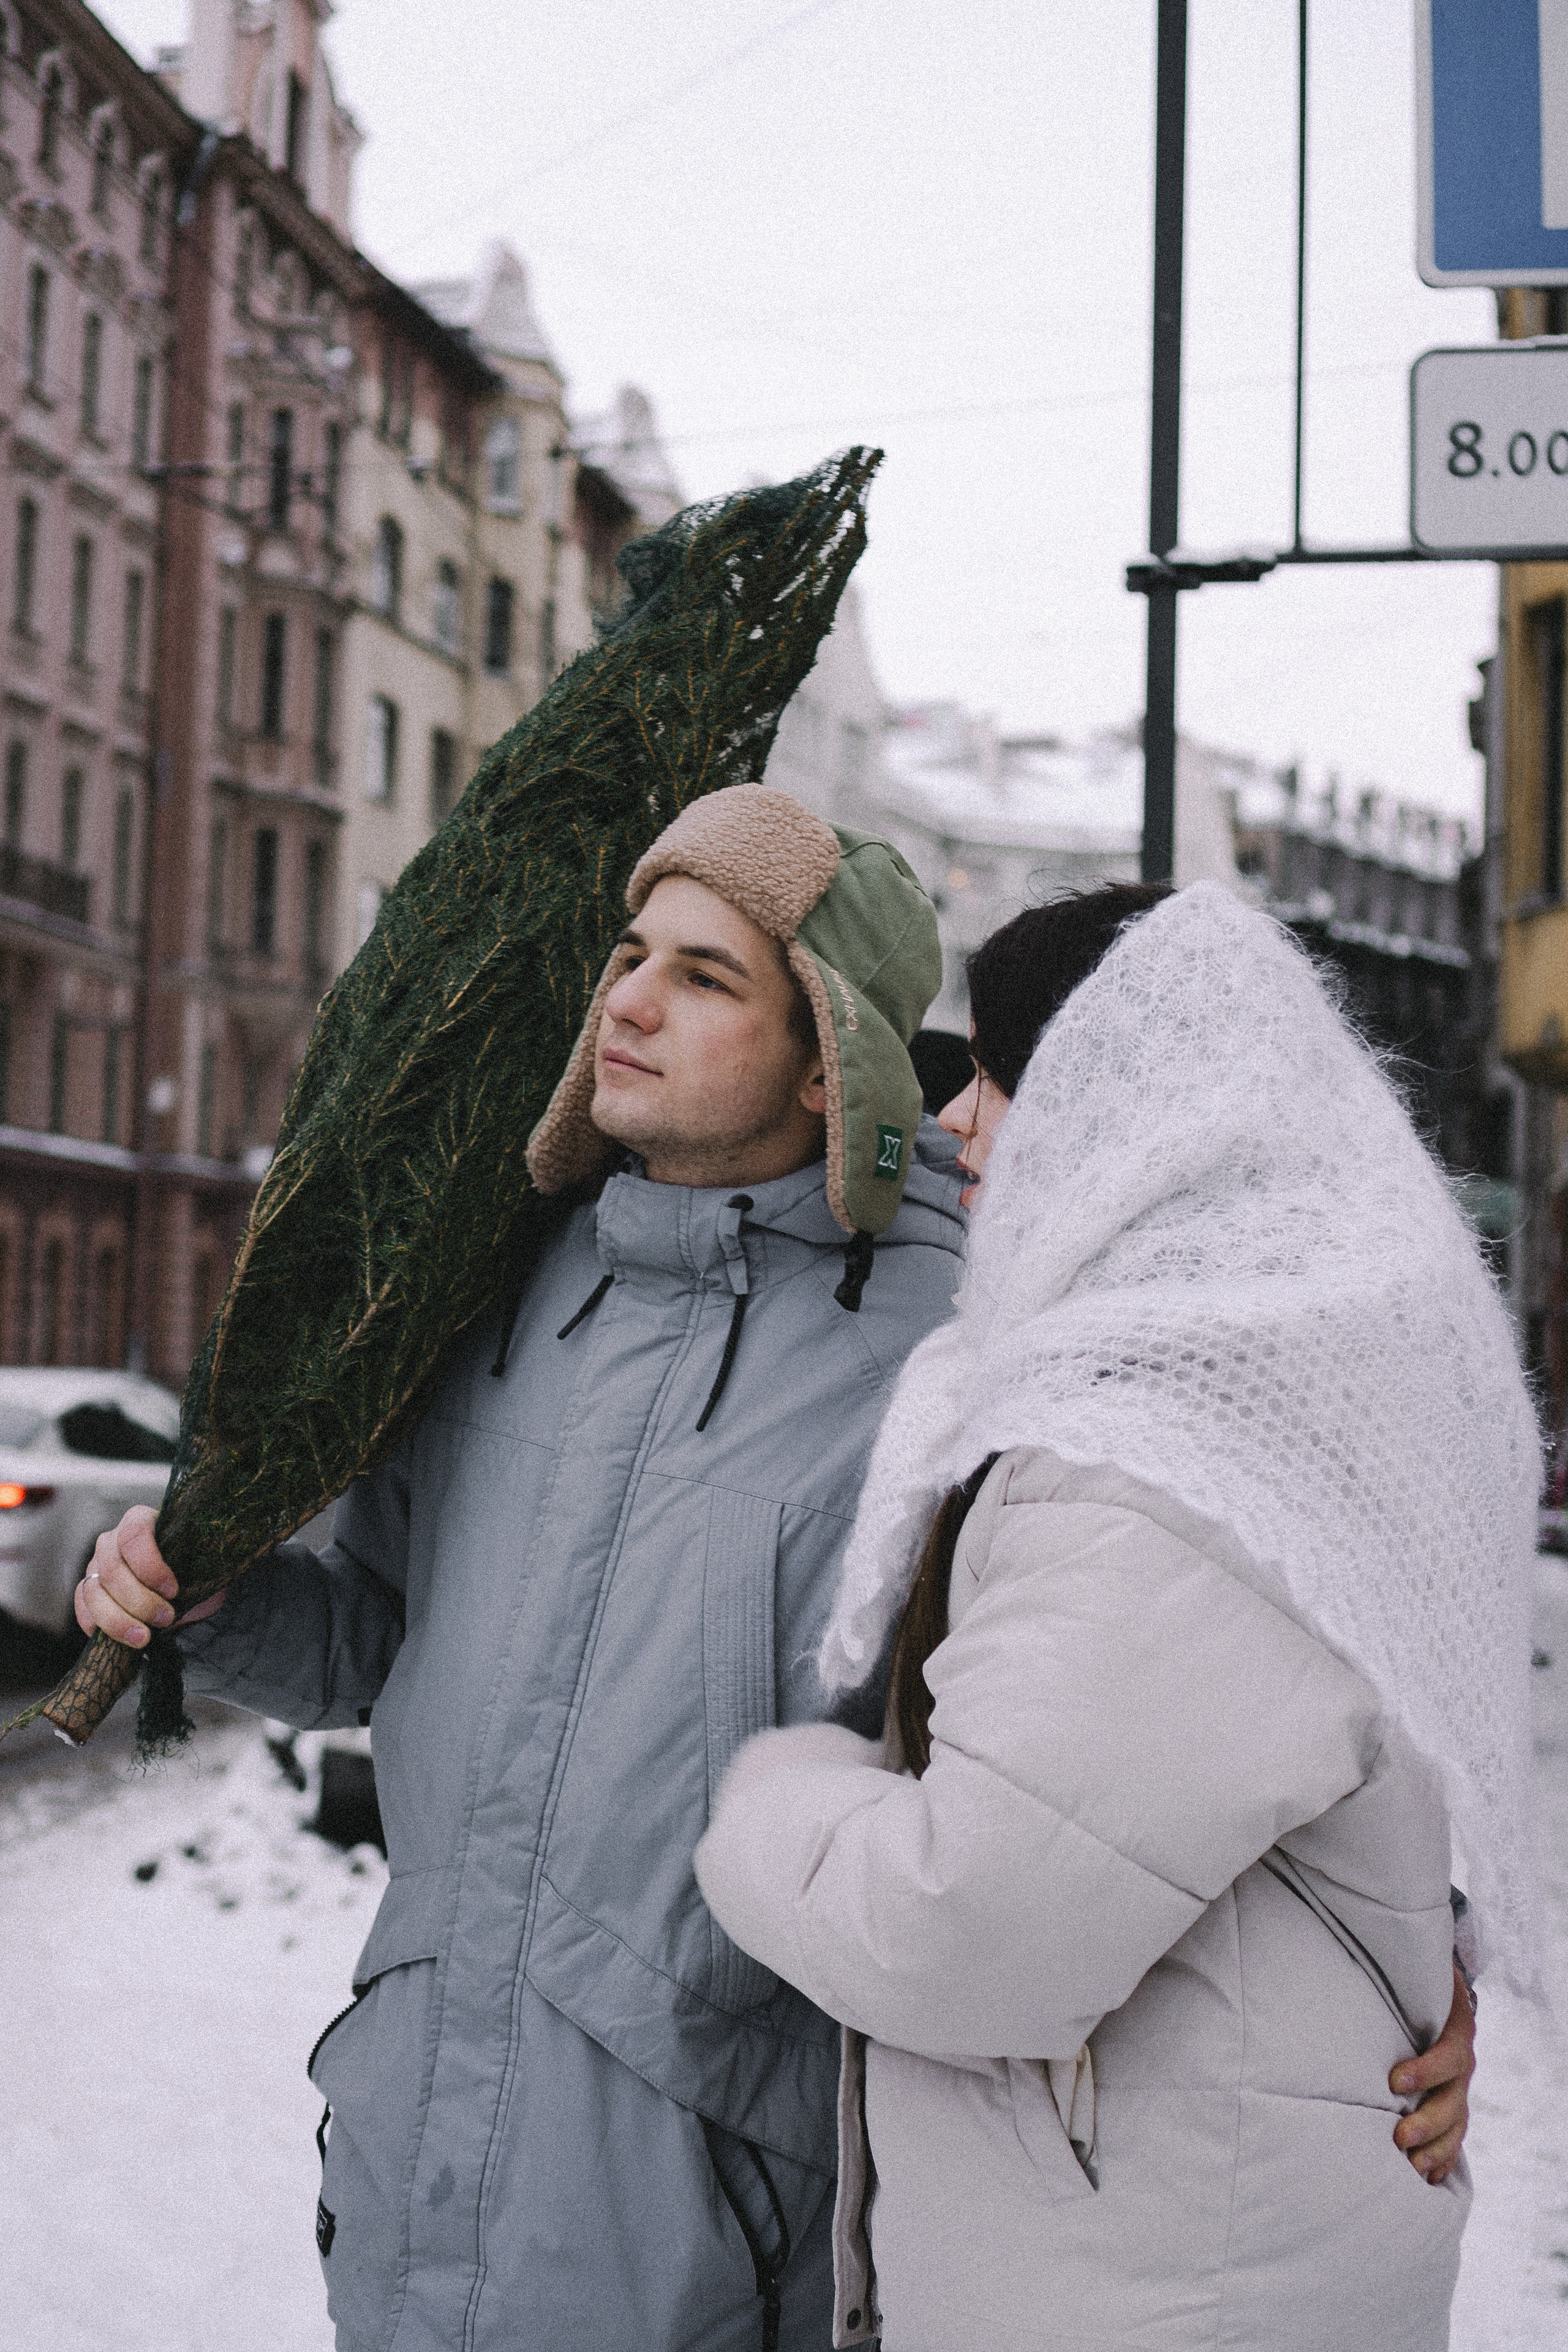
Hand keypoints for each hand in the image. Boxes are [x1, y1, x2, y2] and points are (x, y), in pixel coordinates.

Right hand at [73, 1505, 222, 1647]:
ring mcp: (95, 1564)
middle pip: (112, 1569)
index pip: (134, 1535)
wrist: (184, 1587)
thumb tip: (186, 1584)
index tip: (173, 1591)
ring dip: (118, 1620)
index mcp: (141, 1520)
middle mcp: (112, 1539)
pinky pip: (82, 1606)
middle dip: (140, 1601)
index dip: (150, 1566)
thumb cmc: (195, 1569)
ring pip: (93, 1591)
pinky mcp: (87, 1589)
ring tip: (144, 1638)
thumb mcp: (203, 1563)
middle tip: (166, 1619)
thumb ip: (196, 1565)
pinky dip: (96, 1625)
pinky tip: (119, 1638)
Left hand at [1390, 1964, 1474, 2183]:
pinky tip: (1428, 2177)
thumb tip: (1340, 1972)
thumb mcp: (1410, 1975)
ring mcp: (1458, 2087)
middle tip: (1398, 2137)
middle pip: (1454, 2099)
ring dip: (1436, 2148)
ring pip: (1457, 2124)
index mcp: (1455, 2028)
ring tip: (1412, 2167)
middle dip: (1428, 2122)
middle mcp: (1461, 2062)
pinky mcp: (1451, 2103)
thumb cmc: (1411, 1980)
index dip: (1426, 2071)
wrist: (1437, 1988)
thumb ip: (1383, 1975)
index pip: (1450, 2055)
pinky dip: (1443, 2158)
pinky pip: (1455, 2136)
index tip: (1394, 2081)